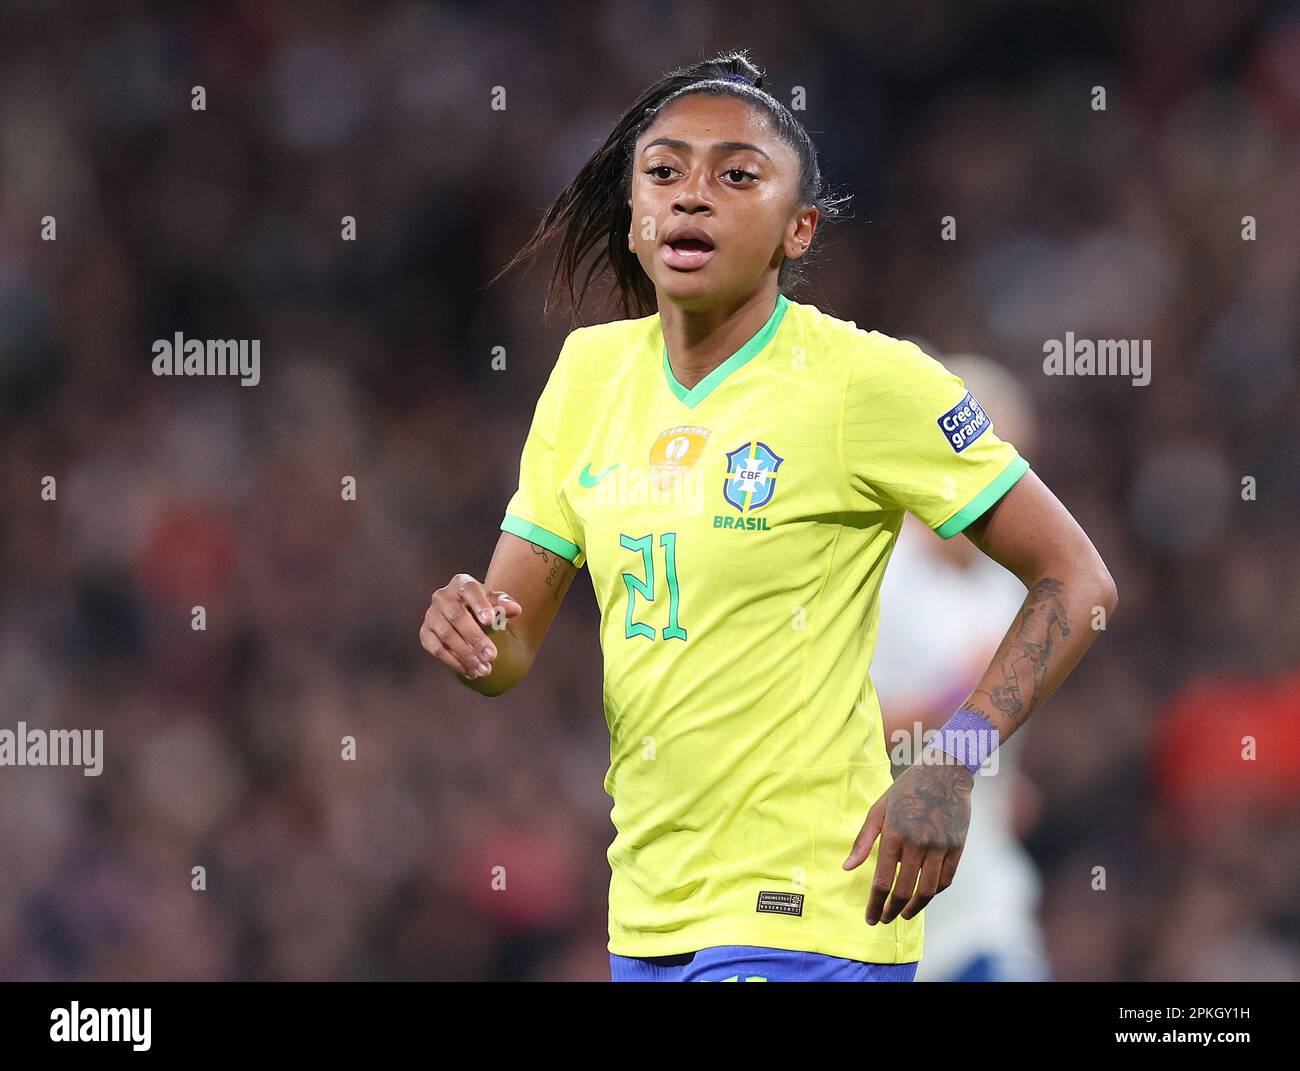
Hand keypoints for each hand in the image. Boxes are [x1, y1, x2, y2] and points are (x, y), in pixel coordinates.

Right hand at [419, 573, 522, 679]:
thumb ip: (504, 605)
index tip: (490, 621)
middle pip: (458, 617)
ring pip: (447, 635)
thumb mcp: (496, 604)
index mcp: (461, 583)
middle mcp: (442, 596)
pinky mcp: (425, 633)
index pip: (470, 590)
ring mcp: (431, 615)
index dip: (479, 605)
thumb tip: (515, 609)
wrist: (466, 616)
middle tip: (492, 656)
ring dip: (466, 655)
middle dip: (476, 638)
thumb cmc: (484, 608)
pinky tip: (470, 671)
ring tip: (484, 670)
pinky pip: (437, 649)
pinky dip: (453, 662)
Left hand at [842, 761, 973, 924]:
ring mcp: (939, 846)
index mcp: (894, 834)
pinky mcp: (957, 847)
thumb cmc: (906, 790)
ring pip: (927, 891)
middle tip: (884, 919)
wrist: (944, 772)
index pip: (882, 880)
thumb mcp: (879, 809)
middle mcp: (917, 843)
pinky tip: (923, 897)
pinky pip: (945, 880)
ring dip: (914, 909)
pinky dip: (933, 893)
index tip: (871, 918)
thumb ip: (863, 841)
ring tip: (903, 914)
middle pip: (904, 891)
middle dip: (892, 910)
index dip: (875, 904)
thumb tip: (847, 868)